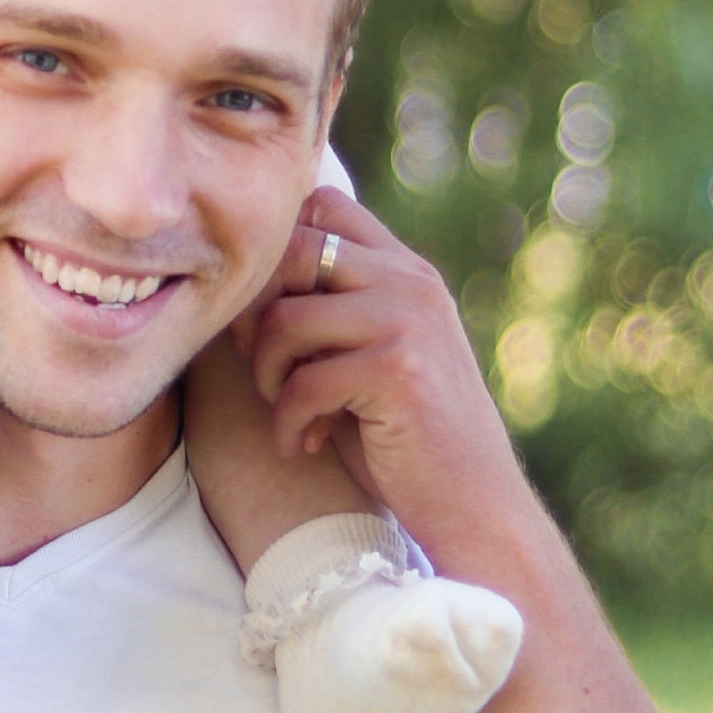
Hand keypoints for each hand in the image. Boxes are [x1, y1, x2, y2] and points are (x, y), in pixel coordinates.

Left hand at [237, 190, 537, 583]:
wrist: (474, 506)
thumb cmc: (405, 438)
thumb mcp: (369, 357)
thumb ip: (327, 312)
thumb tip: (238, 293)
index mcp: (406, 271)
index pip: (323, 206)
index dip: (275, 255)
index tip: (269, 320)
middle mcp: (412, 282)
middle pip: (291, 250)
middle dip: (256, 314)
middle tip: (266, 369)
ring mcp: (408, 321)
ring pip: (284, 318)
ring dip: (266, 374)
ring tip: (287, 412)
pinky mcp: (398, 370)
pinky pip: (302, 380)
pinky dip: (287, 422)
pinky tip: (305, 444)